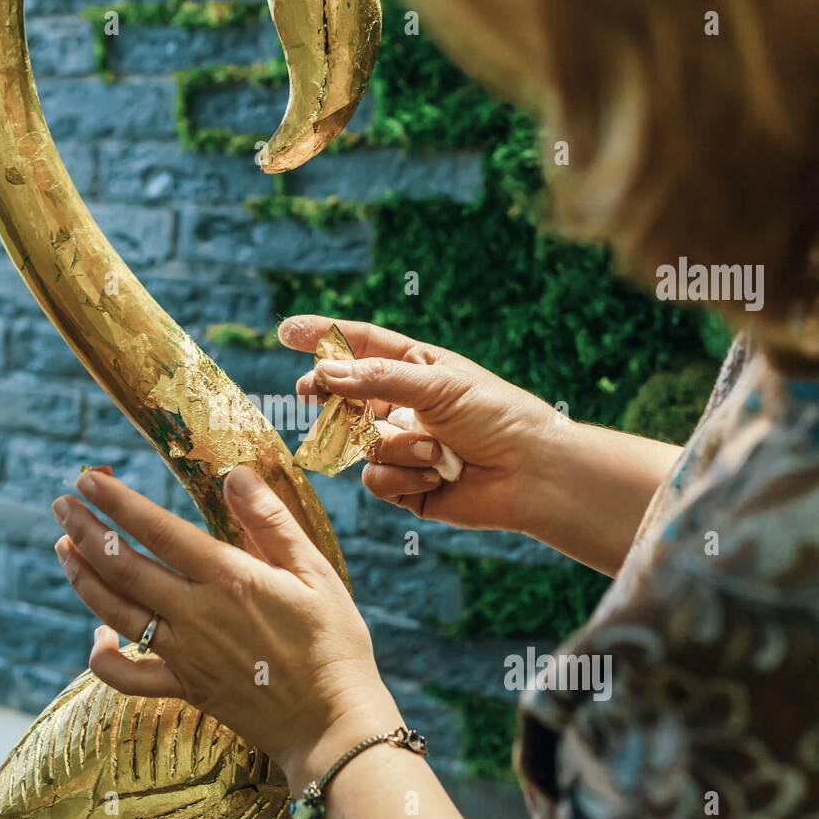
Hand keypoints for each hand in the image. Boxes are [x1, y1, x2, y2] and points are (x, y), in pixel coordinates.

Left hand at [51, 465, 400, 788]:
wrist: (332, 722)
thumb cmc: (333, 641)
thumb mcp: (315, 571)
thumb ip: (270, 521)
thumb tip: (234, 475)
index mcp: (228, 578)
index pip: (156, 530)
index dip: (116, 502)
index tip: (87, 479)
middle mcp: (195, 614)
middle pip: (122, 567)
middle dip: (85, 530)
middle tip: (61, 504)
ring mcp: (184, 654)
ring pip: (114, 612)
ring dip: (83, 577)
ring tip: (64, 547)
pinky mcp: (184, 688)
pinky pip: (127, 677)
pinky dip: (102, 658)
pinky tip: (97, 636)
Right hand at [281, 315, 561, 531]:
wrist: (532, 474)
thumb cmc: (497, 416)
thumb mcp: (437, 385)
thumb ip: (377, 379)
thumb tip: (324, 372)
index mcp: (415, 369)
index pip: (360, 346)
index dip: (323, 337)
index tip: (286, 332)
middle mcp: (403, 406)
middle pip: (345, 397)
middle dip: (332, 397)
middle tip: (309, 393)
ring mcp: (402, 447)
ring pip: (360, 445)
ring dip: (397, 448)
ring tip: (438, 451)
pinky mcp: (405, 487)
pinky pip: (376, 481)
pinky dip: (403, 477)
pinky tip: (437, 475)